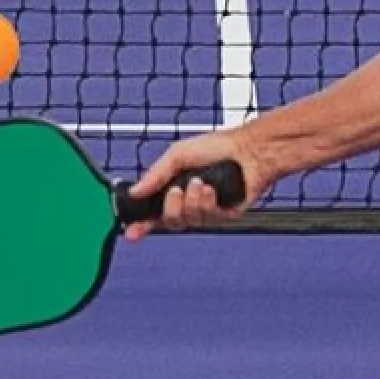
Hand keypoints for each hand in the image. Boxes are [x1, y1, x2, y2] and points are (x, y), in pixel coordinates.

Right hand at [121, 131, 262, 236]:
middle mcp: (189, 202)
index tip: (131, 231)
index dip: (141, 225)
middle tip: (176, 191)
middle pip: (170, 222)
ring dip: (192, 201)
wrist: (248, 150)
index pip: (153, 212)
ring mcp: (207, 210)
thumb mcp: (177, 155)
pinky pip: (208, 218)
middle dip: (171, 208)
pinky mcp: (224, 215)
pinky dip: (207, 202)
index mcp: (174, 188)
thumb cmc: (217, 147)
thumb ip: (155, 175)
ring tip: (201, 182)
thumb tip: (135, 192)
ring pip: (189, 221)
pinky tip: (212, 189)